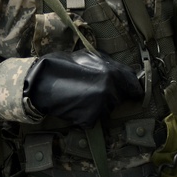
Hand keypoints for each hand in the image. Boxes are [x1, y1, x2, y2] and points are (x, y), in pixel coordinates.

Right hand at [23, 50, 143, 126]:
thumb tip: (125, 74)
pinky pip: (95, 119)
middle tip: (91, 91)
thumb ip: (110, 65)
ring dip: (98, 107)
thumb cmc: (64, 66)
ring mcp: (102, 104)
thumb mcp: (89, 57)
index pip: (133, 85)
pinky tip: (76, 107)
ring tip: (81, 97)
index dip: (133, 90)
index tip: (134, 95)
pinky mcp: (91, 118)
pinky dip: (87, 116)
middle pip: (119, 99)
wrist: (42, 81)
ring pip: (107, 110)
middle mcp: (111, 89)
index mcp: (113, 72)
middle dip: (109, 96)